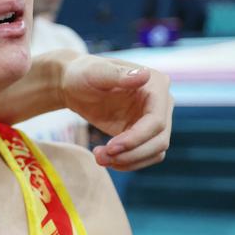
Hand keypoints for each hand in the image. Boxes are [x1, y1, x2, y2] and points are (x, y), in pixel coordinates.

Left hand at [60, 55, 172, 170]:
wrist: (73, 84)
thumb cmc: (83, 73)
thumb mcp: (95, 71)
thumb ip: (118, 75)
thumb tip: (144, 75)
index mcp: (156, 86)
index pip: (157, 121)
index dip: (136, 138)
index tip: (110, 148)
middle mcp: (161, 104)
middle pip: (159, 141)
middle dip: (131, 154)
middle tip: (100, 158)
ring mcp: (153, 120)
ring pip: (154, 152)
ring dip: (128, 161)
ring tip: (99, 158)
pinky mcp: (142, 134)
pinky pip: (143, 155)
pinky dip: (127, 162)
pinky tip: (105, 158)